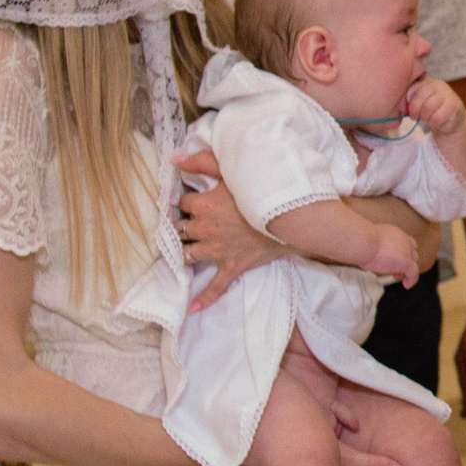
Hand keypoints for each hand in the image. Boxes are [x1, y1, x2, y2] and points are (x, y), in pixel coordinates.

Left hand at [175, 150, 283, 310]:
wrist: (291, 218)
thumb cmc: (263, 191)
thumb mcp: (233, 171)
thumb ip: (203, 162)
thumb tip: (175, 158)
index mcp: (202, 205)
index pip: (182, 202)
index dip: (189, 201)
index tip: (196, 199)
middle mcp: (203, 229)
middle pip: (180, 229)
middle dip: (185, 225)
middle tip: (194, 222)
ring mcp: (216, 251)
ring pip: (188, 254)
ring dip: (188, 251)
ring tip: (190, 247)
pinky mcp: (231, 267)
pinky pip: (215, 286)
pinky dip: (204, 298)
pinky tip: (193, 308)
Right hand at [367, 224, 421, 287]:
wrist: (364, 242)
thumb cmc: (360, 241)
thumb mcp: (368, 242)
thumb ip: (373, 248)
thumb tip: (367, 255)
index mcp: (393, 233)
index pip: (404, 241)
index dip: (401, 250)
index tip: (393, 258)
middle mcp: (403, 239)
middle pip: (411, 251)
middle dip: (405, 259)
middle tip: (395, 269)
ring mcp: (406, 251)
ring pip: (413, 261)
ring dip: (407, 269)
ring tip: (397, 277)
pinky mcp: (406, 262)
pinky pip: (413, 272)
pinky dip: (412, 279)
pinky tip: (406, 285)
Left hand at [404, 78, 465, 135]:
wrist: (453, 116)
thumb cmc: (432, 107)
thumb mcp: (421, 100)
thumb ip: (411, 98)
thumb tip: (401, 104)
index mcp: (430, 83)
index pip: (416, 92)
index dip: (412, 105)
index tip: (411, 112)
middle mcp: (441, 87)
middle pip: (424, 103)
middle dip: (418, 114)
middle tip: (418, 117)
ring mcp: (450, 97)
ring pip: (430, 112)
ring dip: (426, 119)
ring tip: (428, 119)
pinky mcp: (455, 109)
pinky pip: (438, 119)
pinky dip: (434, 124)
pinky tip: (437, 122)